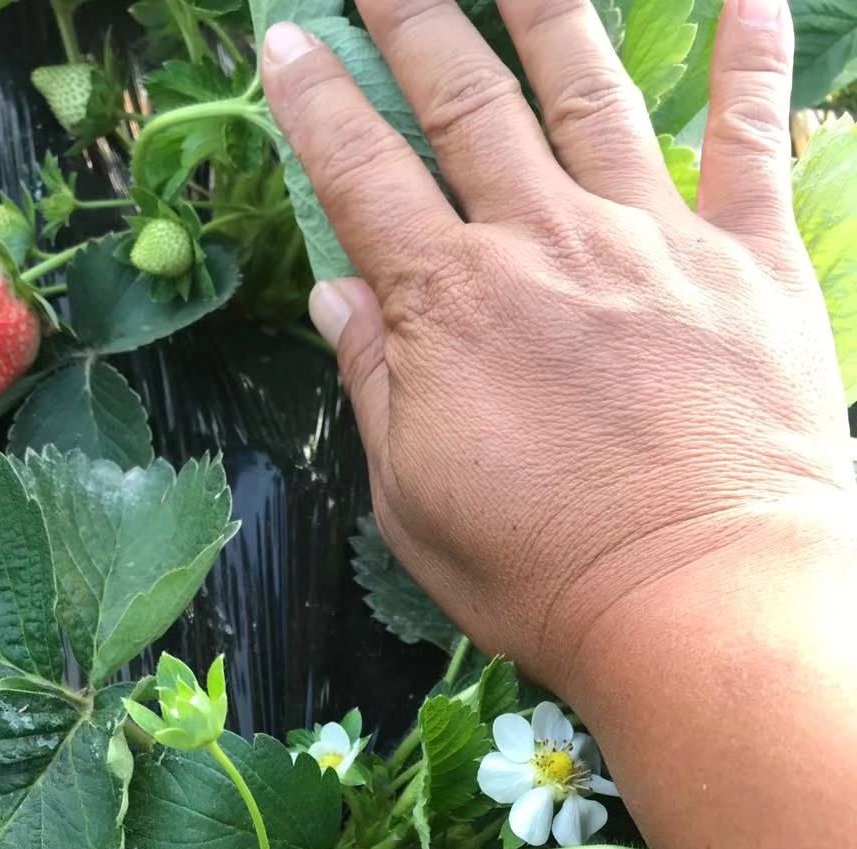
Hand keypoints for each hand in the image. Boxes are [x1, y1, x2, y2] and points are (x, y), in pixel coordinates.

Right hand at [260, 0, 852, 694]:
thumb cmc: (543, 571)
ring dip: (544, 8)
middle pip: (465, 99)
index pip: (361, 175)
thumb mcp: (414, 500)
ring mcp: (653, 241)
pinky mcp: (751, 262)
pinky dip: (752, 61)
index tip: (286, 41)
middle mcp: (545, 244)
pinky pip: (752, 139)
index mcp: (451, 306)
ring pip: (588, 90)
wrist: (697, 600)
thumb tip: (336, 294)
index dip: (316, 104)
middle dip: (412, 20)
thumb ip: (377, 384)